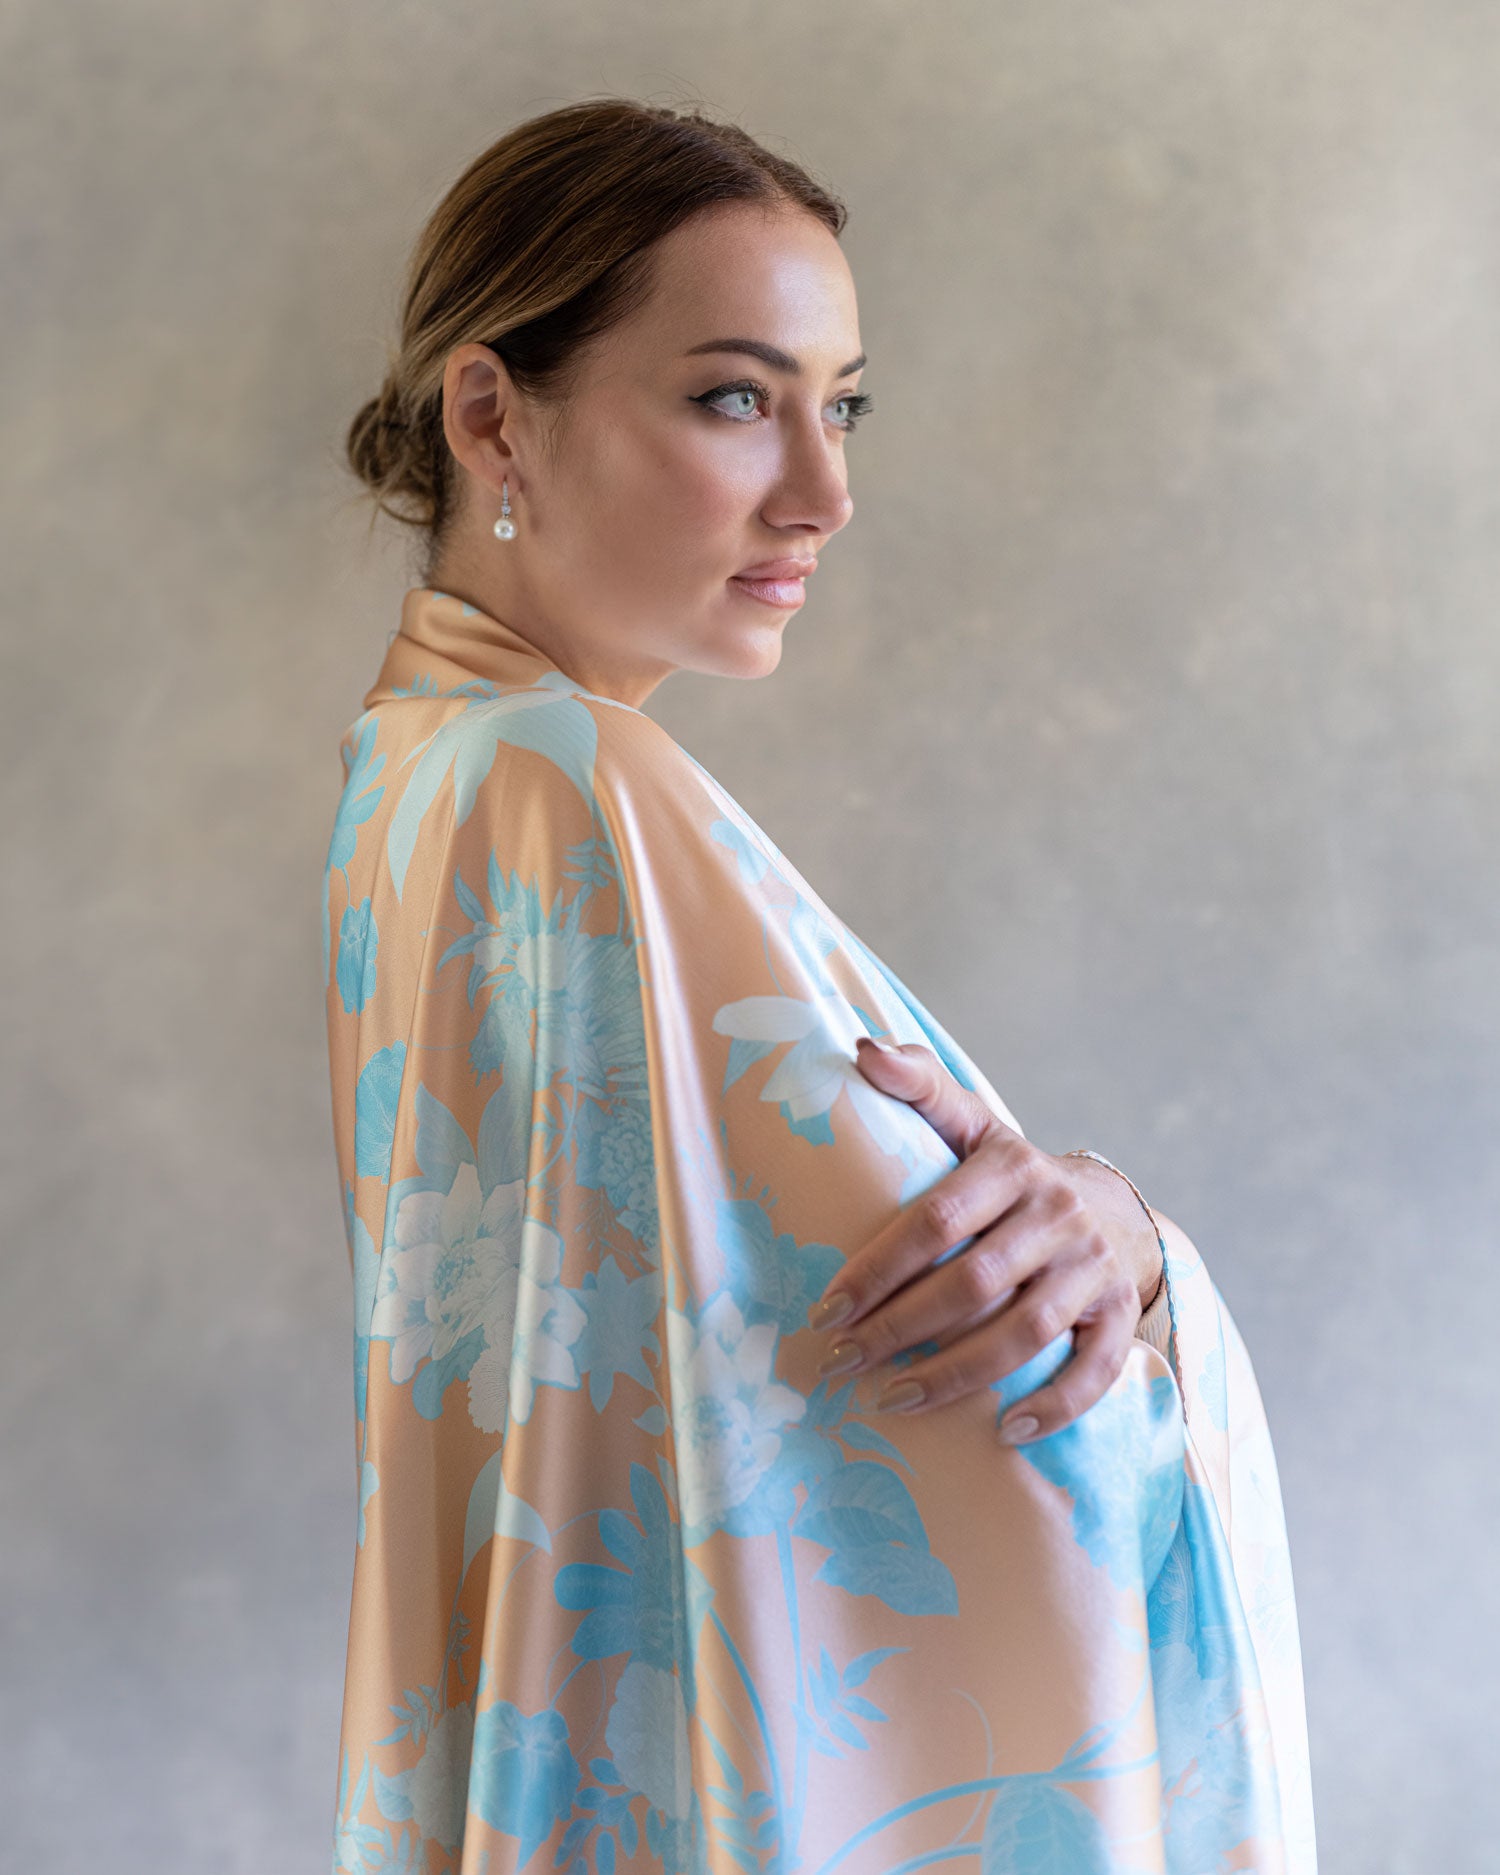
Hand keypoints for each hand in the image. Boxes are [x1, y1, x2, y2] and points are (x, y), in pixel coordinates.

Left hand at [806, 1035, 1160, 1443]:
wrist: (1110, 1206)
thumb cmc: (1012, 1174)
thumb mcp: (971, 1122)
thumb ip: (918, 1083)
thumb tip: (859, 1049)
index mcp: (1011, 1167)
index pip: (935, 1222)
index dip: (878, 1268)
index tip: (827, 1309)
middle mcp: (1056, 1216)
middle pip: (972, 1284)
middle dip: (900, 1329)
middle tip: (844, 1364)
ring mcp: (1092, 1269)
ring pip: (1023, 1333)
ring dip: (956, 1375)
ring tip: (896, 1398)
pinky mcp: (1119, 1315)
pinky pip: (1094, 1370)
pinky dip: (1054, 1405)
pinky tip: (1003, 1430)